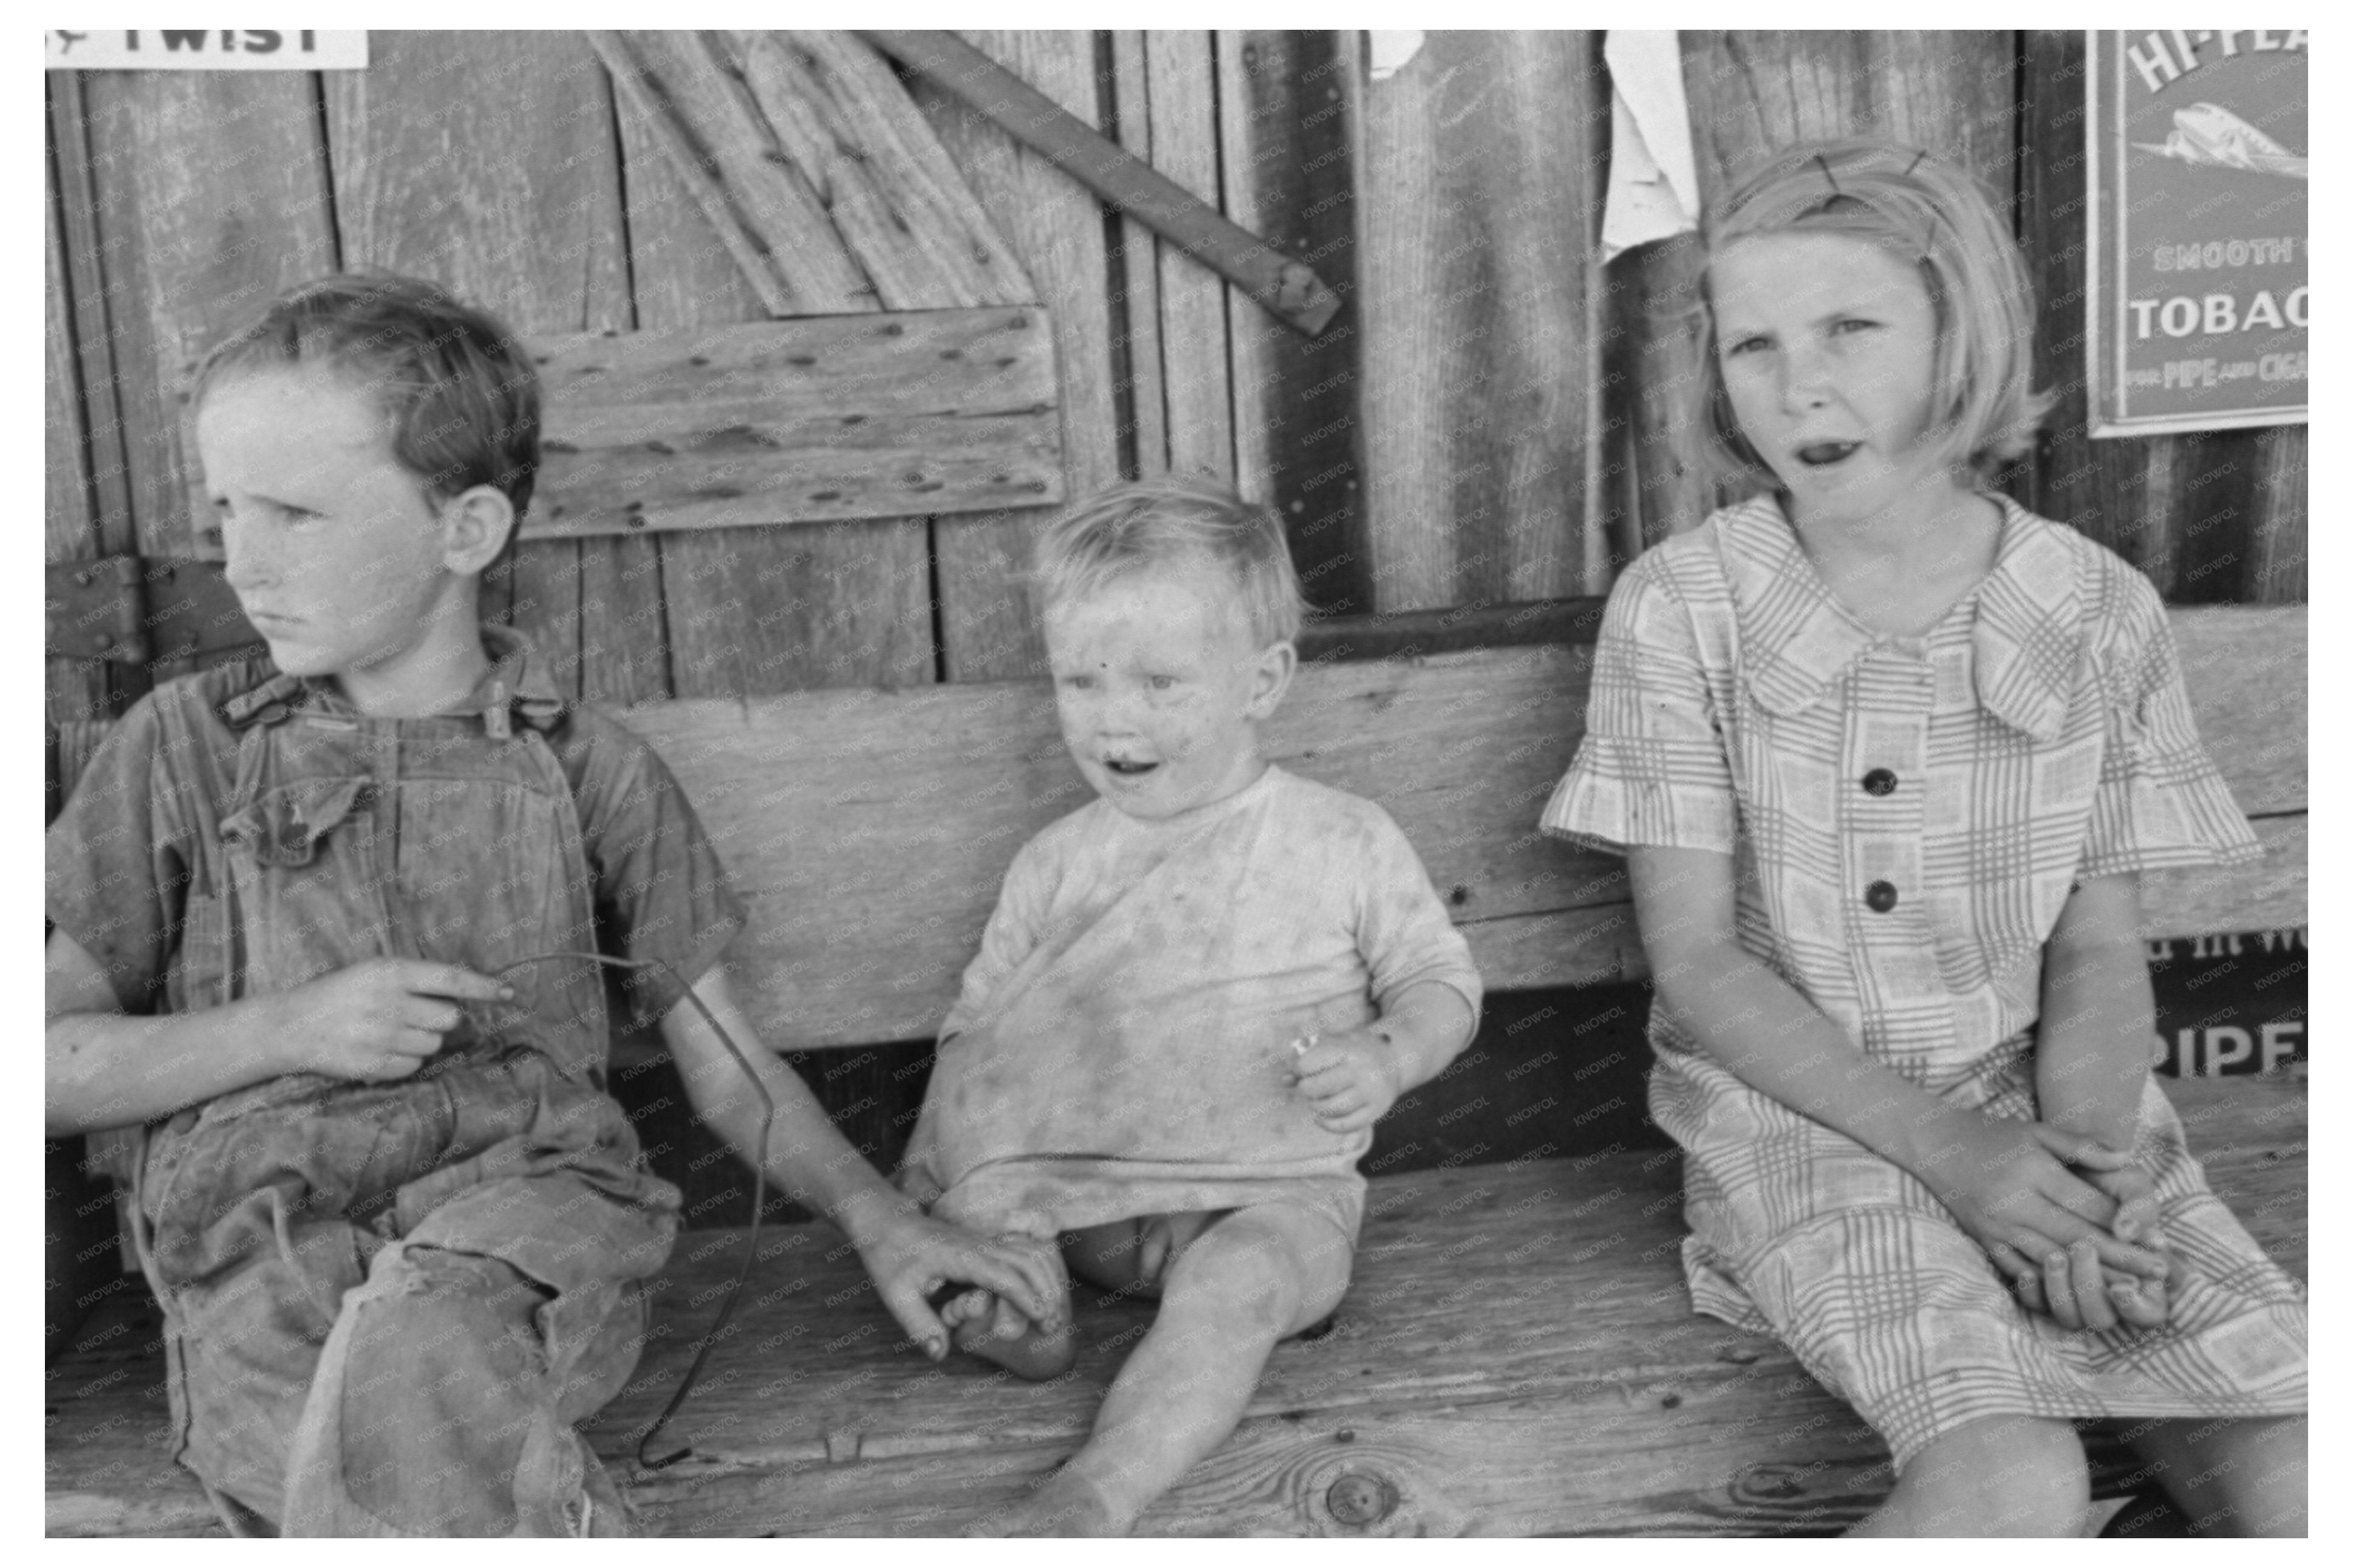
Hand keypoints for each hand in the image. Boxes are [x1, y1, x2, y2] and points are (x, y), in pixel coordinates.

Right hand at [282, 958, 509, 1081]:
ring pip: (433, 1046)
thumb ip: (415, 981)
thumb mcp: (373, 972)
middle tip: (411, 1015)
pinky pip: (413, 1067)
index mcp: (391, 973)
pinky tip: (379, 1050)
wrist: (291, 1025)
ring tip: (388, 1032)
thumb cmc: (340, 994)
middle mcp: (389, 1004)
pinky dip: (403, 1061)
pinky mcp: (373, 1066)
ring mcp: (381, 1038)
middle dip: (440, 1019)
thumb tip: (463, 997)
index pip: (451, 979)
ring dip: (421, 1041)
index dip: (484, 987)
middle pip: (449, 1019)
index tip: (510, 993)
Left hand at [853, 1208, 1067, 1361]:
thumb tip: (941, 1355)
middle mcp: (977, 1245)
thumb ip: (920, 1325)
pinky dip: (1037, 1270)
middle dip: (1046, 1292)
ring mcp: (982, 1241)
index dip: (1027, 1298)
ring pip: (1027, 1253)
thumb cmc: (888, 1258)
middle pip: (1026, 1262)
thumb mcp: (896, 1296)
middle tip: (1055, 1326)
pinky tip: (1042, 1290)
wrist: (884, 1220)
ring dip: (1045, 1280)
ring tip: (1053, 1313)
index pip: (1004, 1276)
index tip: (1043, 1319)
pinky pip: (1020, 1251)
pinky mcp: (982, 1242)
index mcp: (960, 1257)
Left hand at [1290, 1027, 1405, 1133]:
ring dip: (1316, 1106)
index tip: (1303, 1068)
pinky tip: (1323, 1115)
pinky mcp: (1377, 1111)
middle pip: (1316, 1088)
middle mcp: (1363, 1071)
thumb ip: (1306, 1057)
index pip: (1308, 1064)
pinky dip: (1327, 1124)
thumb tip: (1285, 1081)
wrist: (1394, 1057)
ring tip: (1317, 1099)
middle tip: (1309, 1086)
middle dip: (1305, 1089)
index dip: (1299, 1068)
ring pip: (1330, 1109)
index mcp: (1349, 1048)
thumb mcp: (1333, 1043)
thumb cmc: (1354, 1049)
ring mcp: (1372, 1093)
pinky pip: (1344, 1126)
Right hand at [1996, 1128, 2171, 1330]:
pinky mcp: (1986, 1242)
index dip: (2128, 1226)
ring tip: (2130, 1291)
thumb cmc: (1993, 1136)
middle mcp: (2016, 1201)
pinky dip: (2052, 1285)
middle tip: (2160, 1273)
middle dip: (2123, 1258)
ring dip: (2094, 1277)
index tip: (2160, 1242)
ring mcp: (1998, 1226)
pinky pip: (2022, 1271)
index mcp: (2033, 1171)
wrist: (1934, 1145)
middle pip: (2078, 1238)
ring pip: (2054, 1260)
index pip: (2089, 1205)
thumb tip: (2127, 1158)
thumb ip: (2083, 1145)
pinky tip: (2078, 1294)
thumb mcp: (2038, 1131)